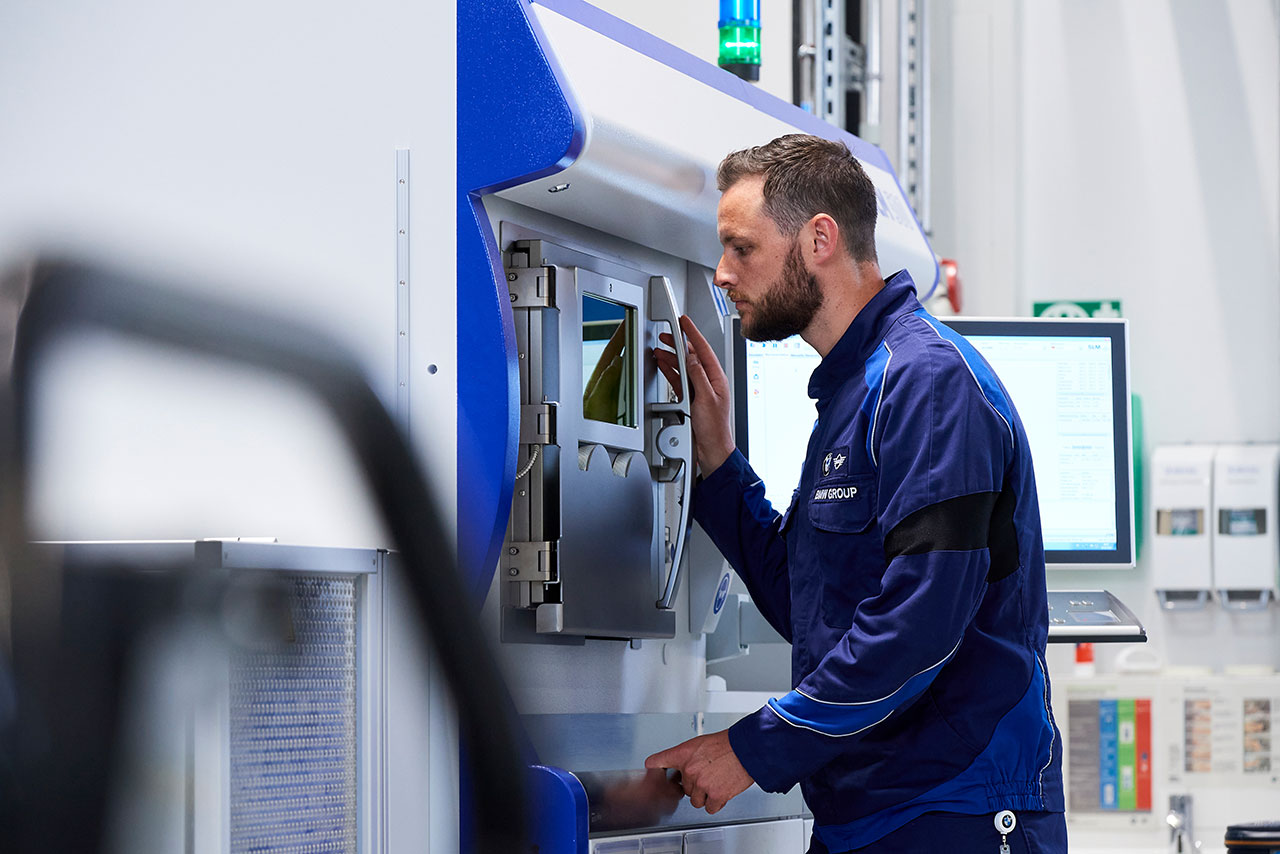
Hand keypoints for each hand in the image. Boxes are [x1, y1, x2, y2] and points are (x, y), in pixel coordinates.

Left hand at [644, 729, 753, 814]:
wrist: (746, 749)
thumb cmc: (727, 744)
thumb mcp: (700, 743)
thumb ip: (687, 756)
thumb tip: (683, 768)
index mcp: (683, 754)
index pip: (656, 762)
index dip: (654, 769)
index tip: (653, 774)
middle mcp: (689, 769)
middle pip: (683, 788)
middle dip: (694, 785)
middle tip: (708, 775)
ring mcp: (701, 784)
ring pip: (695, 800)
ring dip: (705, 795)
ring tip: (717, 782)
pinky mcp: (715, 795)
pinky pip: (710, 808)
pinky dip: (716, 803)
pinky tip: (722, 790)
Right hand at [653, 315, 734, 475]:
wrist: (712, 449)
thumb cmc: (714, 429)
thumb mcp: (706, 399)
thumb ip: (698, 377)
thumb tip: (692, 358)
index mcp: (717, 379)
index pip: (704, 350)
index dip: (694, 334)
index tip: (685, 322)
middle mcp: (709, 382)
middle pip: (693, 357)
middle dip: (679, 343)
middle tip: (667, 333)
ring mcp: (699, 390)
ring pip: (683, 367)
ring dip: (672, 358)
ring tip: (659, 348)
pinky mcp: (690, 398)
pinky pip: (679, 380)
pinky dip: (670, 372)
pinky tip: (663, 365)